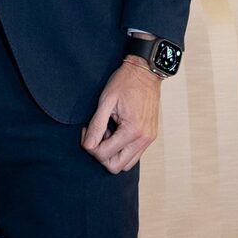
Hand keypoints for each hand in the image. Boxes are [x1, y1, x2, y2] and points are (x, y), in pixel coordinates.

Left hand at [81, 55, 161, 173]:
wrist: (146, 71)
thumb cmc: (126, 82)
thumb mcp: (106, 101)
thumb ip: (96, 125)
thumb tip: (88, 145)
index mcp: (132, 131)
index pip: (104, 155)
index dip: (90, 145)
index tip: (87, 129)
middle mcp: (144, 139)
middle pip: (116, 166)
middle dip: (101, 154)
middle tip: (96, 134)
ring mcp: (148, 139)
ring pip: (126, 164)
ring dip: (112, 153)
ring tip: (107, 132)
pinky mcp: (150, 136)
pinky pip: (134, 155)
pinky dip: (121, 150)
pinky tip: (116, 132)